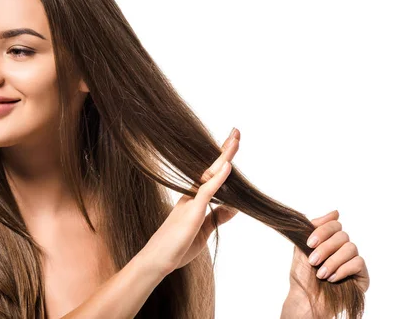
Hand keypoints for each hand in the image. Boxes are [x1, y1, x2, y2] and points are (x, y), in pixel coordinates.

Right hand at [142, 128, 240, 276]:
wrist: (157, 260)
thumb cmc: (177, 247)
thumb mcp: (204, 230)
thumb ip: (218, 216)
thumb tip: (235, 206)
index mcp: (194, 198)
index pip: (212, 174)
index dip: (223, 160)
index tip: (232, 144)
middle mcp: (192, 195)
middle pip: (212, 167)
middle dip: (225, 150)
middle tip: (236, 132)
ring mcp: (191, 201)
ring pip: (210, 173)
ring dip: (224, 157)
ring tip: (235, 140)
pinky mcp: (191, 211)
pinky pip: (207, 190)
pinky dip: (218, 177)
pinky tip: (228, 165)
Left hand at [285, 210, 369, 312]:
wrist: (306, 301)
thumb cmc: (301, 277)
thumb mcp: (301, 247)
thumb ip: (314, 228)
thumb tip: (335, 212)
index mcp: (328, 240)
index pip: (334, 224)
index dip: (323, 230)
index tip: (309, 243)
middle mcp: (342, 249)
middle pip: (342, 235)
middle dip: (325, 248)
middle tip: (312, 260)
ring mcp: (352, 261)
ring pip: (350, 248)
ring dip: (332, 260)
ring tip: (320, 273)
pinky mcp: (362, 275)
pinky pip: (358, 263)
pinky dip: (343, 269)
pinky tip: (331, 278)